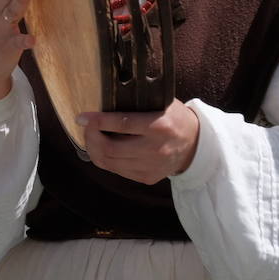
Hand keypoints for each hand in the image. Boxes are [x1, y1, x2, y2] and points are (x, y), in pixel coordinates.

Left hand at [77, 99, 200, 184]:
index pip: (122, 124)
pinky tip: (102, 148)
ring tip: (90, 137)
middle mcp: (155, 149)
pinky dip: (105, 159)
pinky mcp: (147, 177)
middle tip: (85, 127)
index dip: (98, 121)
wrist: (196, 146)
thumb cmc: (174, 119)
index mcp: (159, 126)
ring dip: (94, 149)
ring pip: (110, 162)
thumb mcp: (162, 104)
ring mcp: (151, 166)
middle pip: (111, 149)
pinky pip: (117, 170)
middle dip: (91, 137)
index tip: (82, 117)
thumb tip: (102, 102)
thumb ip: (136, 105)